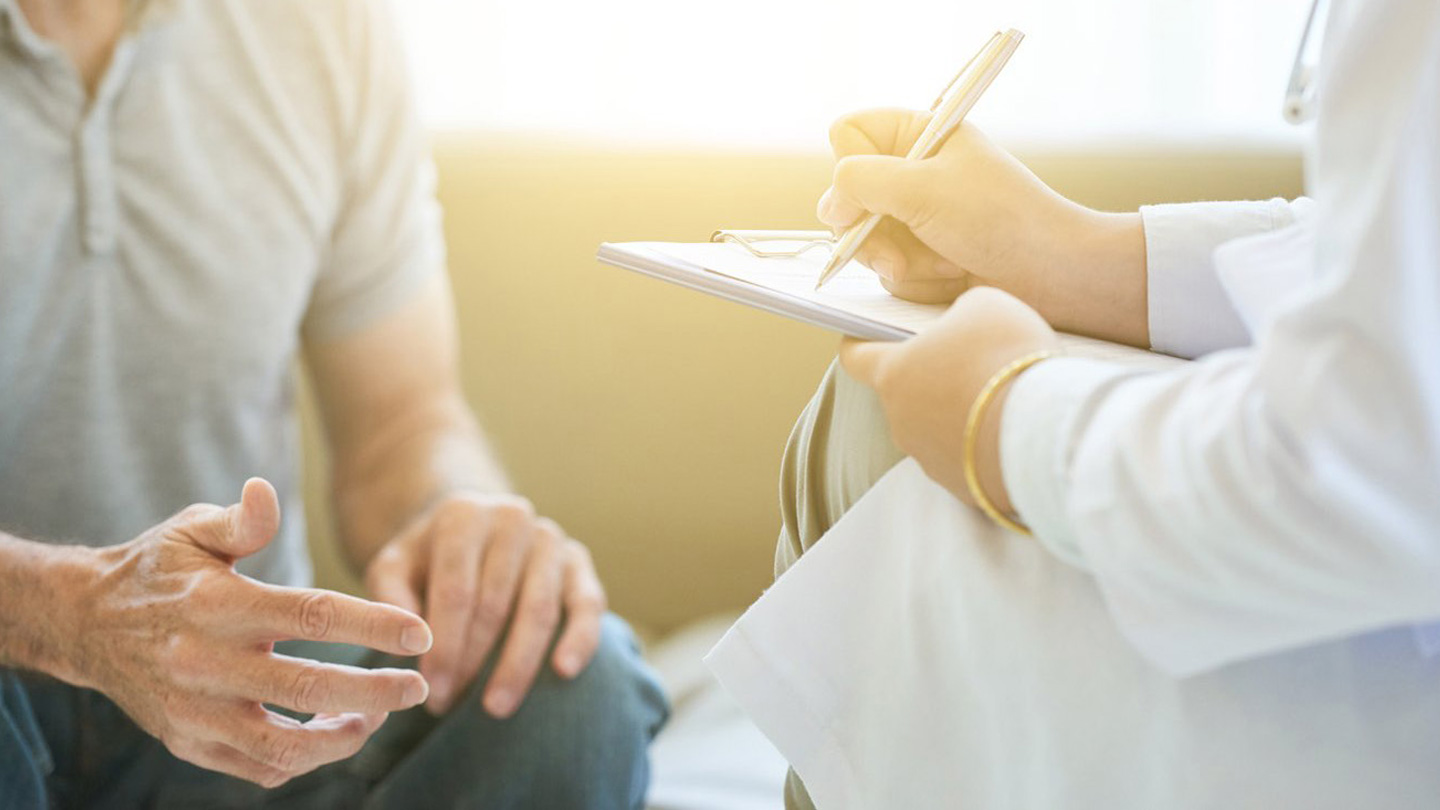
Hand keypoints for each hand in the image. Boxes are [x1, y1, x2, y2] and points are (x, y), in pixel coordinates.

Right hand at [70, 479, 433, 787]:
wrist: (83, 623)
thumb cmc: (156, 570)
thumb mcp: (190, 531)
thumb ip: (241, 521)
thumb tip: (266, 490)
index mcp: (218, 604)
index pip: (310, 615)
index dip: (372, 625)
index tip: (420, 633)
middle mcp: (205, 663)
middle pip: (308, 689)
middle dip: (376, 693)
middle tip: (420, 686)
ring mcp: (195, 711)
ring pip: (283, 747)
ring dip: (342, 738)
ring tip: (376, 715)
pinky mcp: (188, 743)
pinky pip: (257, 768)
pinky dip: (303, 761)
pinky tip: (330, 733)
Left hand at [364, 494, 606, 717]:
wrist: (469, 532)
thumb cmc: (425, 560)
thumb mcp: (392, 568)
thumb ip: (391, 596)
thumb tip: (411, 640)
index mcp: (463, 516)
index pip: (456, 590)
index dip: (444, 644)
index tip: (432, 688)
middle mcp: (511, 519)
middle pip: (495, 603)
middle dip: (473, 660)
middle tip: (451, 705)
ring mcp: (550, 539)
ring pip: (539, 608)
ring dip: (518, 663)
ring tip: (496, 707)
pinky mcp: (578, 561)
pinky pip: (588, 604)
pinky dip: (580, 638)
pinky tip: (564, 671)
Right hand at [819, 108, 1147, 345]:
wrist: (1052, 275)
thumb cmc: (1000, 219)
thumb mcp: (922, 187)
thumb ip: (860, 181)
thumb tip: (830, 202)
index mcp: (922, 136)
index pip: (850, 135)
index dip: (848, 167)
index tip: (863, 195)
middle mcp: (916, 173)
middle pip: (849, 196)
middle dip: (871, 232)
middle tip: (894, 252)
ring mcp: (919, 217)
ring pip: (865, 240)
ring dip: (901, 260)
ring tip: (944, 264)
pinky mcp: (926, 256)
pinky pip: (891, 271)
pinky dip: (918, 280)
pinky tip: (953, 277)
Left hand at [840, 287, 1059, 510]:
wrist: (1043, 431)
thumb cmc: (1006, 356)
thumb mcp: (985, 306)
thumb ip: (959, 313)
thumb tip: (960, 328)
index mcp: (894, 374)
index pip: (856, 358)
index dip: (860, 343)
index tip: (865, 336)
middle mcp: (901, 421)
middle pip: (906, 393)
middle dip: (932, 376)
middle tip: (971, 360)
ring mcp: (928, 458)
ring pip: (936, 427)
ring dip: (960, 413)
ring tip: (1003, 396)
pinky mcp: (960, 486)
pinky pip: (967, 456)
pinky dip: (983, 443)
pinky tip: (1015, 429)